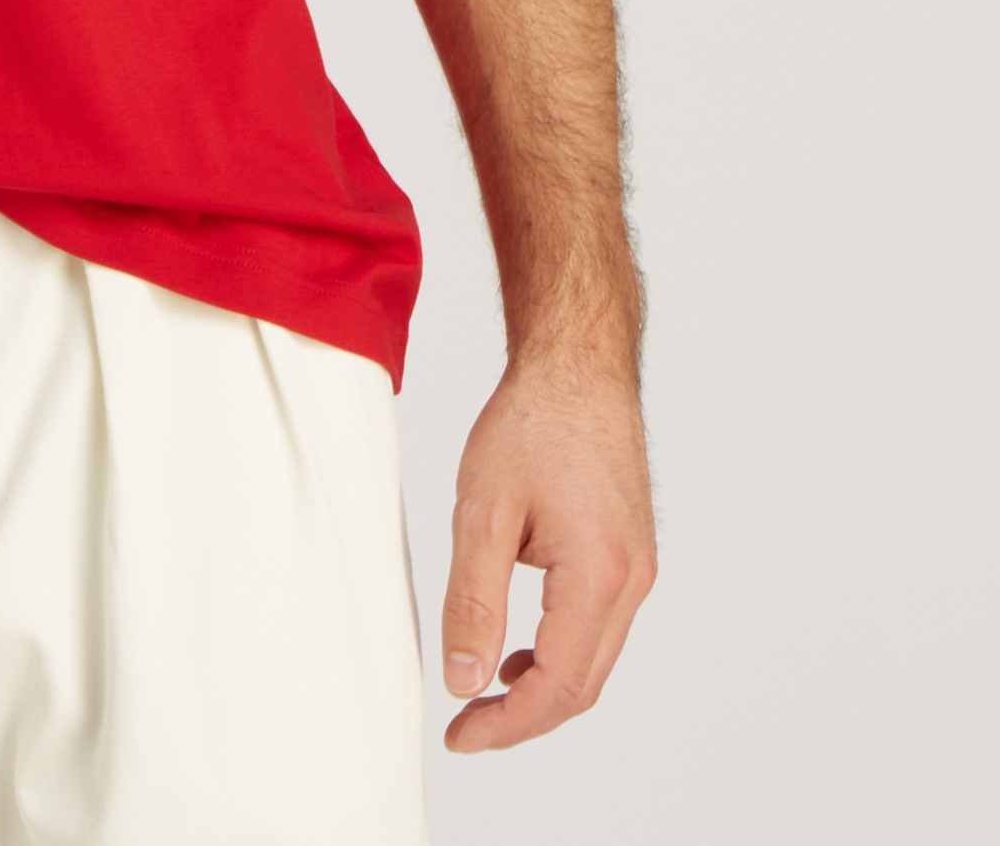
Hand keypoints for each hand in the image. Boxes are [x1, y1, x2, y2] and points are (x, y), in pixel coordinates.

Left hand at [441, 353, 655, 750]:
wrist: (577, 364)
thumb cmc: (532, 422)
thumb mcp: (483, 512)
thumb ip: (474, 601)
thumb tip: (463, 680)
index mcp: (600, 576)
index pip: (559, 686)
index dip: (508, 724)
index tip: (461, 736)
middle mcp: (633, 581)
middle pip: (584, 684)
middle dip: (524, 715)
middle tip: (467, 725)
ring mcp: (638, 568)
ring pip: (593, 657)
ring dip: (543, 685)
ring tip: (482, 689)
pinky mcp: (630, 552)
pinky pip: (598, 624)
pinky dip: (559, 649)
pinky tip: (517, 644)